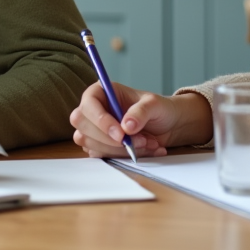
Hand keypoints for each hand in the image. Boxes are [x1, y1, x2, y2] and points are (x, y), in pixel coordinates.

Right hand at [69, 82, 212, 157]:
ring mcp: (94, 130)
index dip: (100, 120)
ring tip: (146, 142)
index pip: (88, 105)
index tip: (120, 134)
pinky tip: (143, 149)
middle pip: (83, 127)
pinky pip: (102, 156)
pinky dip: (123, 156)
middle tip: (134, 142)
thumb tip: (126, 126)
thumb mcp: (154, 104)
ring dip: (119, 149)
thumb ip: (141, 111)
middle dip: (108, 139)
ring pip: (91, 144)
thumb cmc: (158, 109)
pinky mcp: (100, 146)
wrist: (167, 126)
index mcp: (101, 92)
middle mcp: (94, 110)